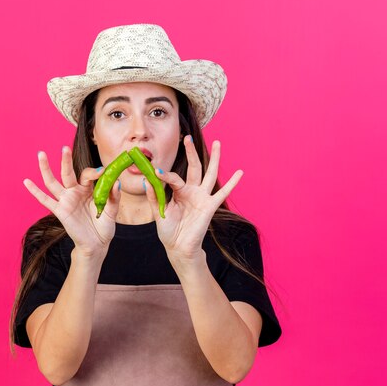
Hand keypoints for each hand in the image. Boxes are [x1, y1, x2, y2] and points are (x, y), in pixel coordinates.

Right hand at [23, 146, 120, 253]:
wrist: (97, 243)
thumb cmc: (104, 225)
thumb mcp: (112, 210)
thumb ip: (114, 196)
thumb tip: (116, 182)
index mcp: (88, 189)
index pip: (87, 175)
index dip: (94, 172)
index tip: (103, 171)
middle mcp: (75, 192)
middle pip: (67, 173)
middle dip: (65, 160)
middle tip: (65, 148)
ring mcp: (66, 200)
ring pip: (53, 182)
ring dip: (46, 169)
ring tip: (41, 154)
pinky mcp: (60, 211)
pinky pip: (45, 200)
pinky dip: (35, 191)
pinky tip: (26, 182)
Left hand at [144, 136, 242, 259]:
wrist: (178, 247)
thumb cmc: (169, 231)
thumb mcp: (158, 212)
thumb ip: (154, 196)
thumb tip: (147, 180)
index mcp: (178, 192)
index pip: (173, 178)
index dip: (164, 175)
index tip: (154, 171)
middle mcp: (191, 191)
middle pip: (193, 167)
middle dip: (191, 152)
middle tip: (187, 138)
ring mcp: (202, 197)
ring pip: (209, 174)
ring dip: (214, 159)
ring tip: (218, 143)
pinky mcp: (209, 206)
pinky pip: (222, 193)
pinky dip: (232, 183)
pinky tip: (240, 172)